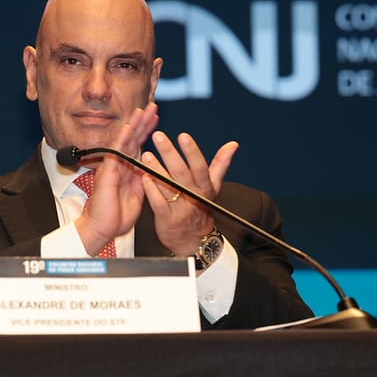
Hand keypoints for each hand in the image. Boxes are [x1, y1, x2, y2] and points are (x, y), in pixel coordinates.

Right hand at [74, 102, 158, 255]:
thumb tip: (151, 167)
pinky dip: (121, 139)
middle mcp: (119, 164)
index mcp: (127, 168)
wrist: (103, 229)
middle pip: (132, 137)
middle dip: (143, 121)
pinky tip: (128, 127)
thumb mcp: (137, 194)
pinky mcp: (107, 172)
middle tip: (153, 106)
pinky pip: (114, 152)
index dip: (148, 130)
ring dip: (134, 124)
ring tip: (143, 110)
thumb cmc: (116, 215)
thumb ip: (142, 178)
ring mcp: (112, 166)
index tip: (157, 117)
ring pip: (123, 140)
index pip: (139, 144)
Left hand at [141, 131, 238, 256]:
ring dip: (157, 169)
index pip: (200, 166)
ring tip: (147, 154)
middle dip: (169, 153)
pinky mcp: (166, 219)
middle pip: (181, 172)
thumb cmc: (201, 208)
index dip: (192, 151)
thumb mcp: (214, 187)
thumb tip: (233, 144)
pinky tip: (144, 177)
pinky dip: (151, 190)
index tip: (183, 136)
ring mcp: (180, 208)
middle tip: (158, 137)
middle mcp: (193, 195)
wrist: (194, 241)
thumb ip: (221, 164)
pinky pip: (158, 202)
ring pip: (168, 186)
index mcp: (205, 186)